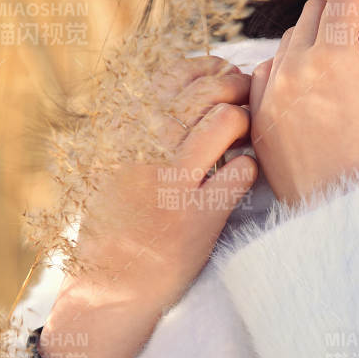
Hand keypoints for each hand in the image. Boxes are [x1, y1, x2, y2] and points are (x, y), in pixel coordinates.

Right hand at [43, 54, 257, 357]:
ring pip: (227, 120)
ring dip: (245, 124)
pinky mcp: (198, 216)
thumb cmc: (115, 223)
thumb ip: (138, 125)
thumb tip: (181, 83)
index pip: (174, 74)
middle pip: (208, 89)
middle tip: (245, 102)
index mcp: (121, 132)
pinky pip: (242, 170)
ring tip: (242, 140)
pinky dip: (249, 168)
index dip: (209, 68)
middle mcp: (144, 150)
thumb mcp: (109, 164)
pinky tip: (239, 177)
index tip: (222, 77)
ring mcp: (172, 182)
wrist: (109, 289)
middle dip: (237, 88)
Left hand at [248, 0, 358, 208]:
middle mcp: (292, 71)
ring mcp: (268, 95)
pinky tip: (314, 92)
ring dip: (314, 42)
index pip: (342, 2)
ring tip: (342, 70)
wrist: (347, 220)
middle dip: (340, 18)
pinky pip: (266, 74)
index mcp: (331, 61)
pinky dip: (289, 70)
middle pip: (311, 14)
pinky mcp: (258, 119)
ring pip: (287, 41)